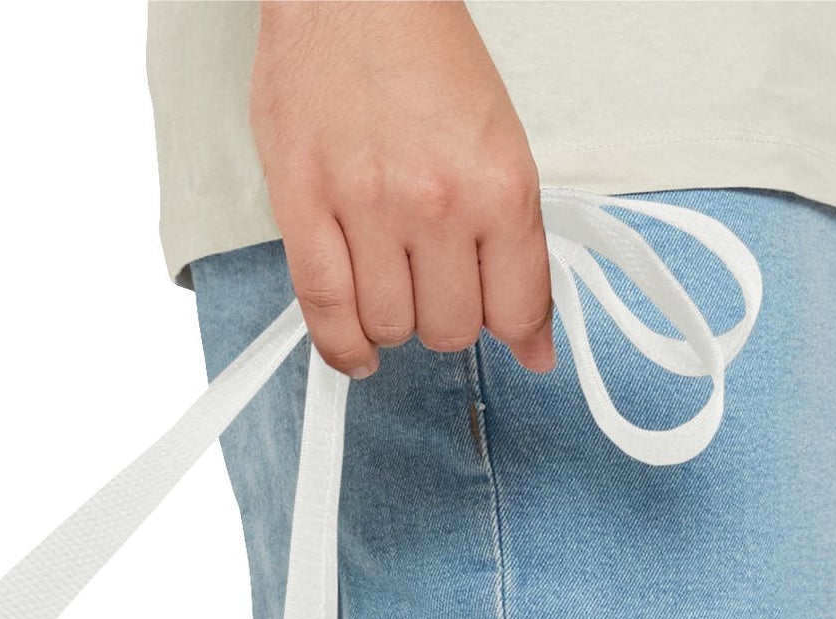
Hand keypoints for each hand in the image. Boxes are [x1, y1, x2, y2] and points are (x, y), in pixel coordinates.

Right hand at [249, 0, 552, 378]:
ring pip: (391, 327)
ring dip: (395, 322)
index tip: (513, 338)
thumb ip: (514, 242)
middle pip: (451, 328)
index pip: (518, 307)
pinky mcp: (304, 210)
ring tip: (392, 289)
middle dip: (447, 318)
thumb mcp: (498, 140)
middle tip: (438, 287)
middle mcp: (437, 204)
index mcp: (499, 183)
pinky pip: (325, 312)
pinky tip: (358, 348)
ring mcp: (367, 211)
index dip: (517, 333)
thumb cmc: (421, 52)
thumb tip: (531, 338)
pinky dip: (344, 346)